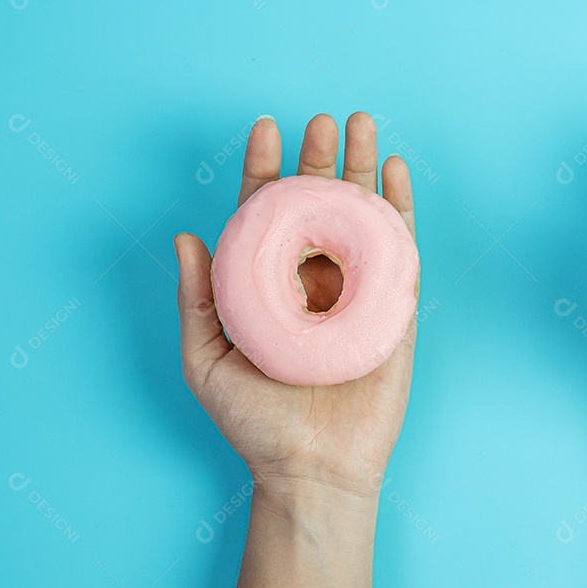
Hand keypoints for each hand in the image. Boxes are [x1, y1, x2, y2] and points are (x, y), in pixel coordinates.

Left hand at [173, 112, 416, 498]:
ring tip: (363, 124)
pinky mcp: (394, 306)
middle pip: (319, 203)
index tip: (264, 127)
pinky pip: (399, 248)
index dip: (265, 169)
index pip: (267, 213)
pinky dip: (399, 207)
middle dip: (320, 157)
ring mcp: (357, 289)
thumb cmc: (255, 422)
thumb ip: (198, 298)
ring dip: (363, 168)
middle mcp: (313, 279)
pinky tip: (396, 172)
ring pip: (361, 215)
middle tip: (323, 119)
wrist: (312, 468)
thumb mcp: (206, 359)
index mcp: (269, 285)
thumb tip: (187, 235)